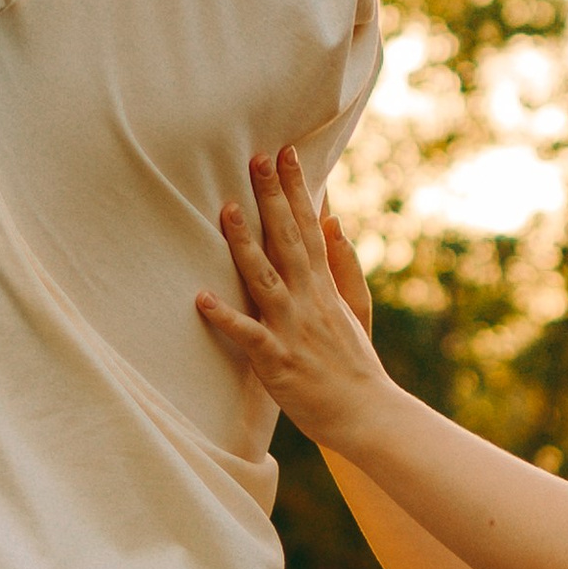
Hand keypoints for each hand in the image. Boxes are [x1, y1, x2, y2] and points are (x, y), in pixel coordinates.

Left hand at [195, 146, 393, 449]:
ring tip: (225, 209)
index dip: (296, 189)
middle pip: (287, 239)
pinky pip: (247, 334)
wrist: (368, 416)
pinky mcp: (276, 359)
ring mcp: (291, 328)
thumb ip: (342, 264)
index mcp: (324, 286)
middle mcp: (308, 299)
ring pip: (264, 277)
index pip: (309, 227)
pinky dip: (224, 317)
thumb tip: (333, 221)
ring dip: (244, 243)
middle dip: (272, 198)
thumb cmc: (355, 361)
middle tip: (257, 158)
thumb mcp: (356, 307)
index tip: (285, 152)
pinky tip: (200, 298)